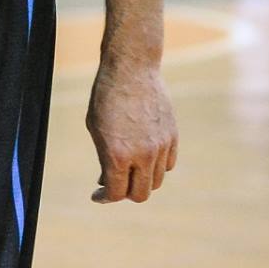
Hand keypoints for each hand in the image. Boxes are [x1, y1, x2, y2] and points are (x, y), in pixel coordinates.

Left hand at [86, 61, 177, 202]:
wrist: (132, 69)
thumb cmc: (106, 97)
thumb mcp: (96, 129)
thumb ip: (104, 159)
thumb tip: (109, 181)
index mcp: (117, 154)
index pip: (116, 193)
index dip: (105, 197)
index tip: (98, 195)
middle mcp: (142, 155)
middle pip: (140, 194)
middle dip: (125, 193)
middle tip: (115, 184)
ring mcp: (160, 147)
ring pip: (155, 181)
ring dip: (141, 180)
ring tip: (128, 168)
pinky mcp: (172, 137)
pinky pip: (168, 164)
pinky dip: (156, 166)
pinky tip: (143, 156)